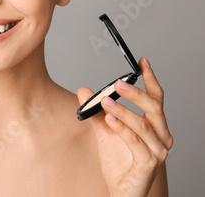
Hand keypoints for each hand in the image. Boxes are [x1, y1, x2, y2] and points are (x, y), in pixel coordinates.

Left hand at [77, 57, 172, 196]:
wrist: (122, 190)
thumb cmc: (119, 161)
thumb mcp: (104, 131)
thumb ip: (96, 111)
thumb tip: (83, 91)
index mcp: (155, 126)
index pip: (156, 99)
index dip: (150, 79)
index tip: (141, 62)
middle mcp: (161, 137)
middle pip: (154, 108)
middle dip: (136, 93)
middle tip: (118, 83)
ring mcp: (157, 152)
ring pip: (144, 125)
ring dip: (124, 111)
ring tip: (106, 101)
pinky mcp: (148, 164)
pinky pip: (136, 143)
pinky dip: (123, 129)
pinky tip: (109, 120)